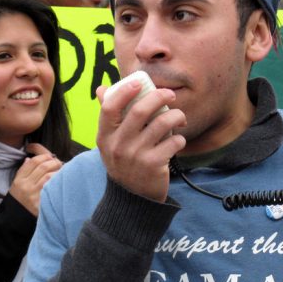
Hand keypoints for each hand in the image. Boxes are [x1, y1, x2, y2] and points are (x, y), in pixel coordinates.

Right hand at [8, 143, 62, 215]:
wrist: (15, 222)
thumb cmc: (20, 201)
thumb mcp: (17, 186)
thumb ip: (23, 172)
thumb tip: (30, 158)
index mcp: (19, 180)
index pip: (33, 161)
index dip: (43, 154)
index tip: (50, 155)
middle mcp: (25, 186)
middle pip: (43, 166)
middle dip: (54, 162)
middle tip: (59, 163)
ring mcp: (33, 194)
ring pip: (49, 175)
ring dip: (58, 171)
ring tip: (62, 171)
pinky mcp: (41, 202)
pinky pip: (52, 187)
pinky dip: (58, 181)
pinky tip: (61, 181)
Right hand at [96, 81, 185, 202]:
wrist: (132, 199)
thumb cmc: (124, 162)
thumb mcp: (110, 143)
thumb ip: (109, 116)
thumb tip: (103, 89)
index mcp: (105, 136)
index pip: (110, 108)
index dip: (124, 92)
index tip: (138, 82)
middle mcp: (118, 146)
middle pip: (140, 111)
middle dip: (159, 97)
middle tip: (170, 95)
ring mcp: (136, 156)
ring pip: (161, 123)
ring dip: (176, 116)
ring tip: (179, 117)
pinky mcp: (153, 165)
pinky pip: (173, 142)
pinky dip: (180, 138)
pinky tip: (178, 141)